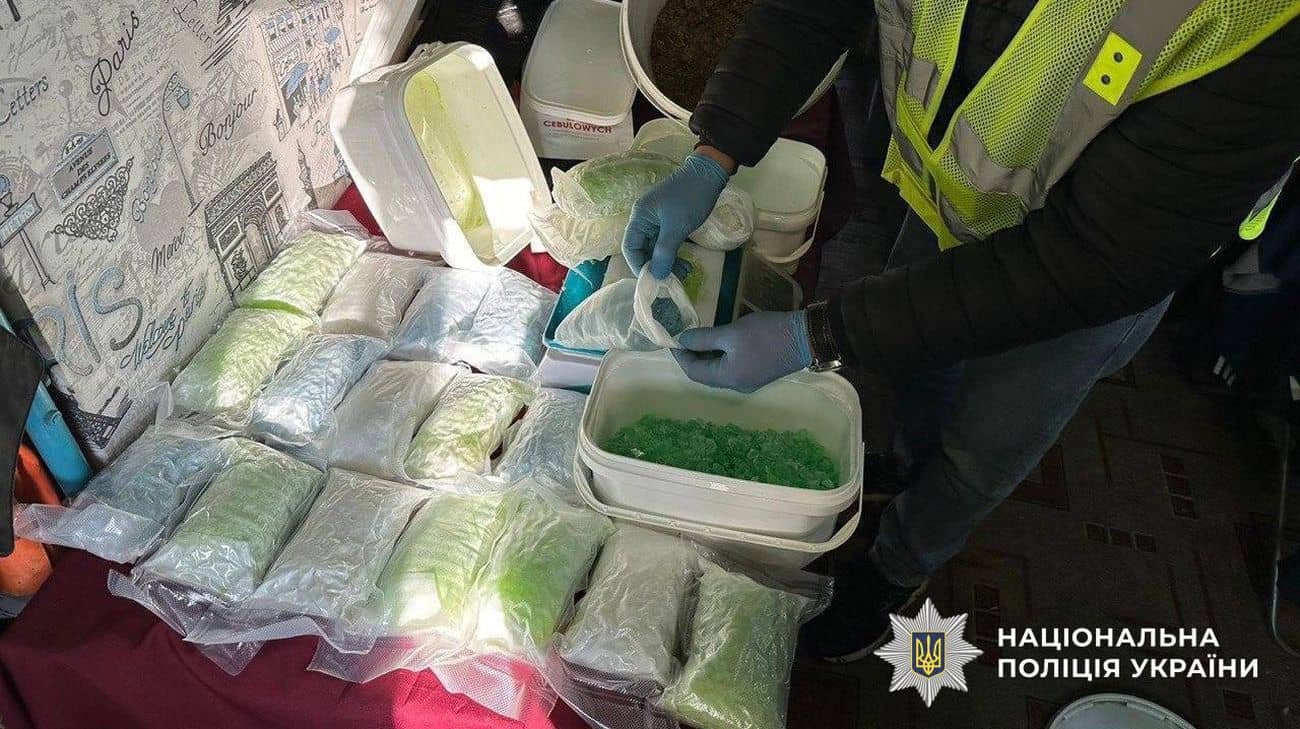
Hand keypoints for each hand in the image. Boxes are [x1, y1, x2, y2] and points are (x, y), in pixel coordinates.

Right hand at [622, 152, 729, 278]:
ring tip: (683, 273)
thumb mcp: (677, 228)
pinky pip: (665, 242)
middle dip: (655, 266)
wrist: (709, 174)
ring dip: (666, 262)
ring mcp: (657, 220)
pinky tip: (685, 264)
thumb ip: (664, 253)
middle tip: (670, 281)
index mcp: (640, 217)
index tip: (653, 281)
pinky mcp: (669, 221)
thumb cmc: (690, 198)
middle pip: (642, 249)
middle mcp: (644, 219)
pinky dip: (673, 254)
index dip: (639, 266)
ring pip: (655, 248)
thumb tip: (657, 276)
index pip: (630, 247)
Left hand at [671, 311, 812, 392]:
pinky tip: (720, 343)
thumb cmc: (766, 335)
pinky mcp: (758, 374)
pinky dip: (721, 358)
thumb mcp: (731, 333)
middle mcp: (736, 386)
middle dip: (693, 358)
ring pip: (719, 372)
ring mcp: (749, 382)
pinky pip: (731, 369)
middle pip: (706, 375)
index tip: (673, 340)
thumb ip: (704, 338)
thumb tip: (682, 341)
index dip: (681, 357)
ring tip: (700, 338)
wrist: (805, 337)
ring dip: (707, 357)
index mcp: (728, 378)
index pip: (694, 372)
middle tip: (685, 337)